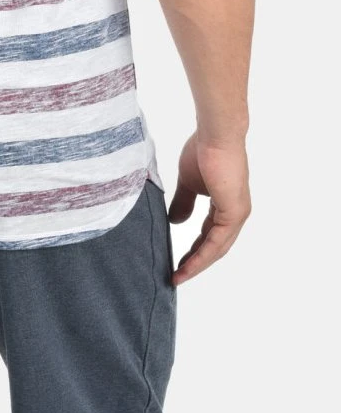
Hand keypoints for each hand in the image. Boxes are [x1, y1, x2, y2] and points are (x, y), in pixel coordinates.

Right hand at [167, 132, 250, 285]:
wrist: (215, 135)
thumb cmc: (202, 150)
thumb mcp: (188, 182)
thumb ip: (183, 202)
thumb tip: (176, 222)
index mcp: (225, 205)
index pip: (210, 235)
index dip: (194, 249)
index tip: (176, 261)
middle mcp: (236, 213)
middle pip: (215, 247)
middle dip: (195, 263)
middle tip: (176, 275)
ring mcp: (237, 214)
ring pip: (217, 249)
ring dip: (197, 264)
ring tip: (178, 276)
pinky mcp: (234, 213)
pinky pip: (217, 242)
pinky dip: (201, 256)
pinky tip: (187, 264)